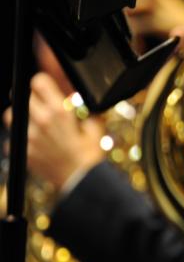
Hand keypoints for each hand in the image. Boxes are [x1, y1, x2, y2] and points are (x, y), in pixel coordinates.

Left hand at [3, 73, 104, 189]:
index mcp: (60, 111)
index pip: (38, 81)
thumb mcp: (94, 124)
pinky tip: (36, 140)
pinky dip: (22, 136)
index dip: (42, 81)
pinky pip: (13, 137)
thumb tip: (73, 92)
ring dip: (21, 114)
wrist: (81, 180)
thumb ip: (81, 107)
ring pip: (11, 114)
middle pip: (22, 95)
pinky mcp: (23, 151)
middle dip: (32, 98)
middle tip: (43, 105)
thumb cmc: (90, 153)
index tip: (45, 85)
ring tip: (35, 121)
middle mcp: (41, 121)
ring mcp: (29, 137)